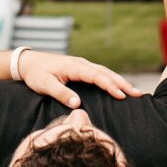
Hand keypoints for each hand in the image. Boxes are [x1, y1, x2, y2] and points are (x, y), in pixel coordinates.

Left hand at [17, 51, 142, 109]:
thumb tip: (77, 104)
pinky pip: (100, 73)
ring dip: (120, 81)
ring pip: (105, 72)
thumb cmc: (36, 74)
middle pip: (106, 73)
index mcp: (74, 67)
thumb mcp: (44, 85)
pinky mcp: (81, 69)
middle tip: (138, 94)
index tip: (122, 95)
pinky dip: (112, 79)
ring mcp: (82, 65)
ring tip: (134, 91)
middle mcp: (82, 64)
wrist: (29, 62)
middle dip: (122, 83)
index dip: (110, 86)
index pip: (96, 76)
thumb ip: (60, 93)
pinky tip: (119, 86)